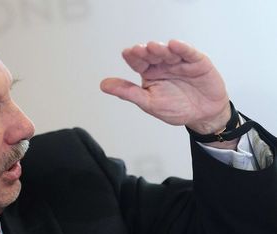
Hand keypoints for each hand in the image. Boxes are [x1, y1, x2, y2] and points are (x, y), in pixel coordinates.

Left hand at [100, 40, 230, 134]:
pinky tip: (175, 45)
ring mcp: (179, 62)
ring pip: (169, 52)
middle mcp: (163, 64)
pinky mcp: (197, 62)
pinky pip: (189, 53)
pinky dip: (182, 48)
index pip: (138, 62)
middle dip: (145, 51)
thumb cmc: (176, 109)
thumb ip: (128, 92)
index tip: (127, 53)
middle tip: (138, 50)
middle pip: (152, 54)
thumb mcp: (148, 103)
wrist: (202, 116)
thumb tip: (103, 85)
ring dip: (161, 48)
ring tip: (153, 47)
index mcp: (149, 73)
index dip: (133, 57)